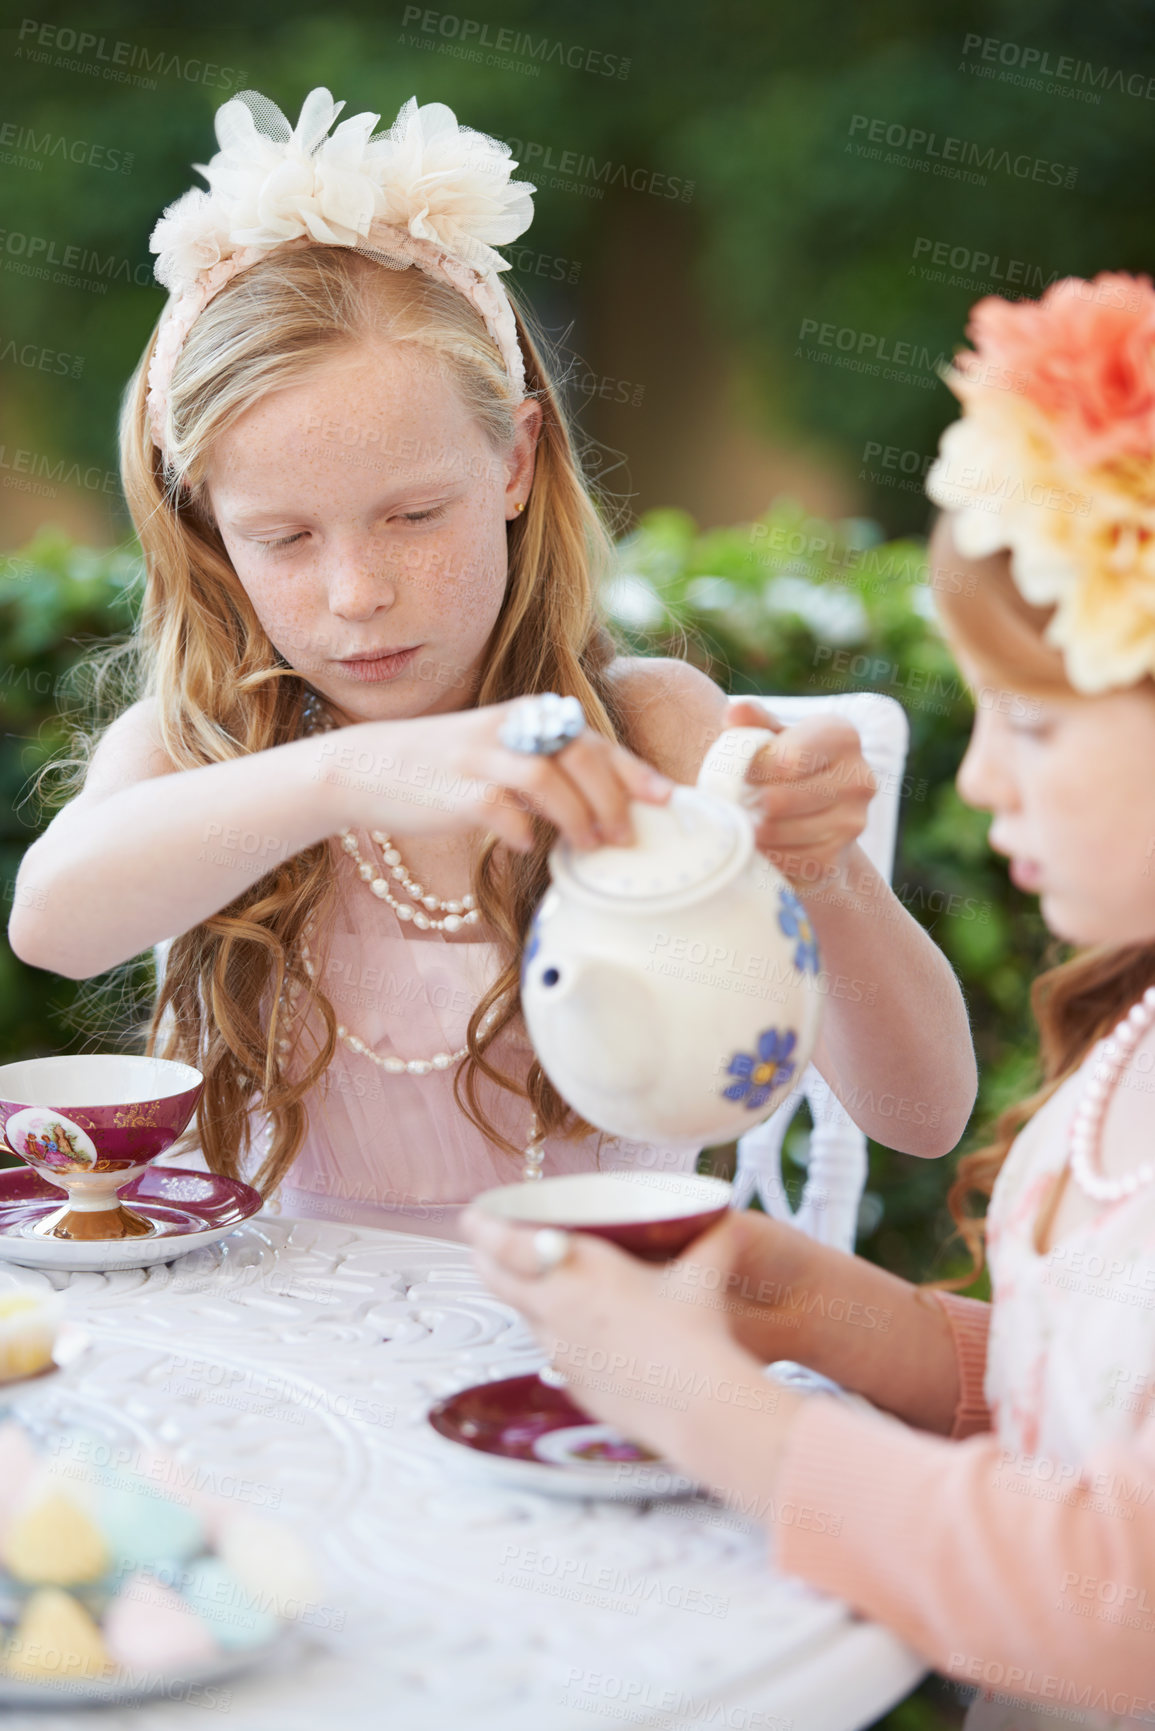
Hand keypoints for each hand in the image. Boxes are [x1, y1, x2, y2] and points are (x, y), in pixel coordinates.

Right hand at [317, 698, 674, 854]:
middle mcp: (507, 728)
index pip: (592, 739)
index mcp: (525, 716)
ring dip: (577, 816)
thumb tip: (604, 808)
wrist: (364, 767)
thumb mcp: (498, 753)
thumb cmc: (443, 770)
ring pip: (546, 777)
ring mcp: (479, 758)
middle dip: (612, 799)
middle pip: (579, 755)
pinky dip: (523, 832)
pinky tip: (526, 846)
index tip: (666, 797)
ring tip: (589, 847)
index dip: (633, 770)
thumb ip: (546, 768)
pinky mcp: (454, 791)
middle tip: (625, 837)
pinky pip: (501, 811)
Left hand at [460, 1208, 803, 1470]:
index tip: (471, 1217)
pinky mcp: (573, 1384)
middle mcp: (555, 1309)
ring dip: (523, 1297)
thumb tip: (728, 1219)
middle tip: (485, 1245)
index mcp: (577, 1270)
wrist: (696, 1406)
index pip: (507, 1243)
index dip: (482, 1227)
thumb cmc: (694, 1334)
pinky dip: (557, 1335)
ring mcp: (560, 1351)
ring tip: (536, 1283)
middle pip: (497, 1279)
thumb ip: (714, 1241)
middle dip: (486, 1258)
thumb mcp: (704, 1274)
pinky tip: (582, 1332)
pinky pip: (554, 1352)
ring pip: (525, 1316)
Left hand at [723, 698, 875, 885]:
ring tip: (744, 819)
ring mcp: (853, 823)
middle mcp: (859, 778)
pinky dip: (764, 854)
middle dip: (748, 802)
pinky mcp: (836, 860)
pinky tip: (759, 843)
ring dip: (751, 829)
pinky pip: (784, 861)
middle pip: (778, 799)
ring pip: (778, 831)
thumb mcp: (770, 736)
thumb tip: (736, 712)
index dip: (754, 770)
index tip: (745, 774)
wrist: (811, 817)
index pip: (786, 759)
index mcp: (842, 736)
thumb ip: (753, 722)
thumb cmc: (784, 766)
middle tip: (738, 801)